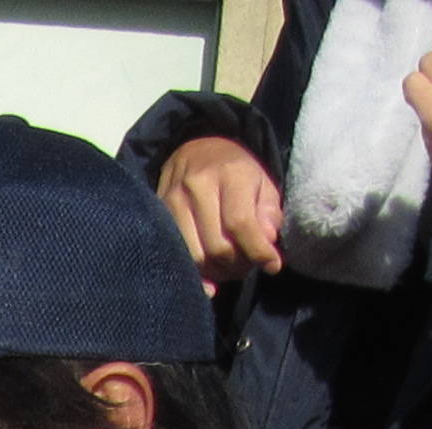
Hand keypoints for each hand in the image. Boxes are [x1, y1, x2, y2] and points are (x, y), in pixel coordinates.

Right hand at [156, 132, 282, 283]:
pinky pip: (177, 256)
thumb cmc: (235, 170)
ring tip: (229, 267)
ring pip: (195, 257)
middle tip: (248, 265)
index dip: (257, 250)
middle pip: (217, 246)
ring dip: (216, 271)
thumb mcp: (262, 182)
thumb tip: (266, 243)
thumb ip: (269, 213)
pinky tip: (209, 278)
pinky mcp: (159, 216)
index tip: (272, 265)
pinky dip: (196, 275)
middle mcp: (197, 187)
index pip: (240, 223)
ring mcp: (173, 203)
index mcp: (230, 174)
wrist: (196, 148)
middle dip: (237, 264)